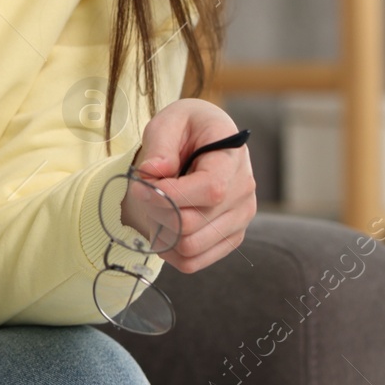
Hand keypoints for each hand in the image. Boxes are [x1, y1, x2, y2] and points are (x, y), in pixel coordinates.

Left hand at [120, 98, 255, 272]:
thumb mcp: (170, 121)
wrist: (207, 139)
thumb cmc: (188, 128)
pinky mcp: (230, 238)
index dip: (171, 195)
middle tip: (143, 193)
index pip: (211, 190)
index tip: (141, 187)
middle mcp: (243, 193)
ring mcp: (240, 219)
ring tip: (155, 208)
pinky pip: (195, 262)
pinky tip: (162, 228)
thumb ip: (160, 146)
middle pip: (194, 224)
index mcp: (233, 158)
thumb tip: (153, 173)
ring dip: (161, 232)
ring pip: (191, 248)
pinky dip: (170, 252)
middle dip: (157, 211)